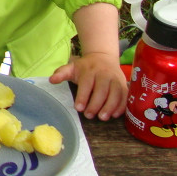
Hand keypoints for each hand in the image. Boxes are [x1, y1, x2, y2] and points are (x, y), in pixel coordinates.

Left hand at [51, 2, 125, 119]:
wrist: (103, 57)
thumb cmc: (85, 67)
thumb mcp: (72, 67)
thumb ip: (61, 73)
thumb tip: (51, 80)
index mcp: (90, 70)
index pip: (86, 84)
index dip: (83, 97)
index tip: (78, 108)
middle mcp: (104, 74)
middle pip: (102, 90)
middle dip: (95, 104)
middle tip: (89, 116)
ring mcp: (116, 79)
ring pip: (115, 94)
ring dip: (109, 107)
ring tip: (102, 118)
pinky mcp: (124, 85)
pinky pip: (125, 96)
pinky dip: (121, 106)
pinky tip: (114, 115)